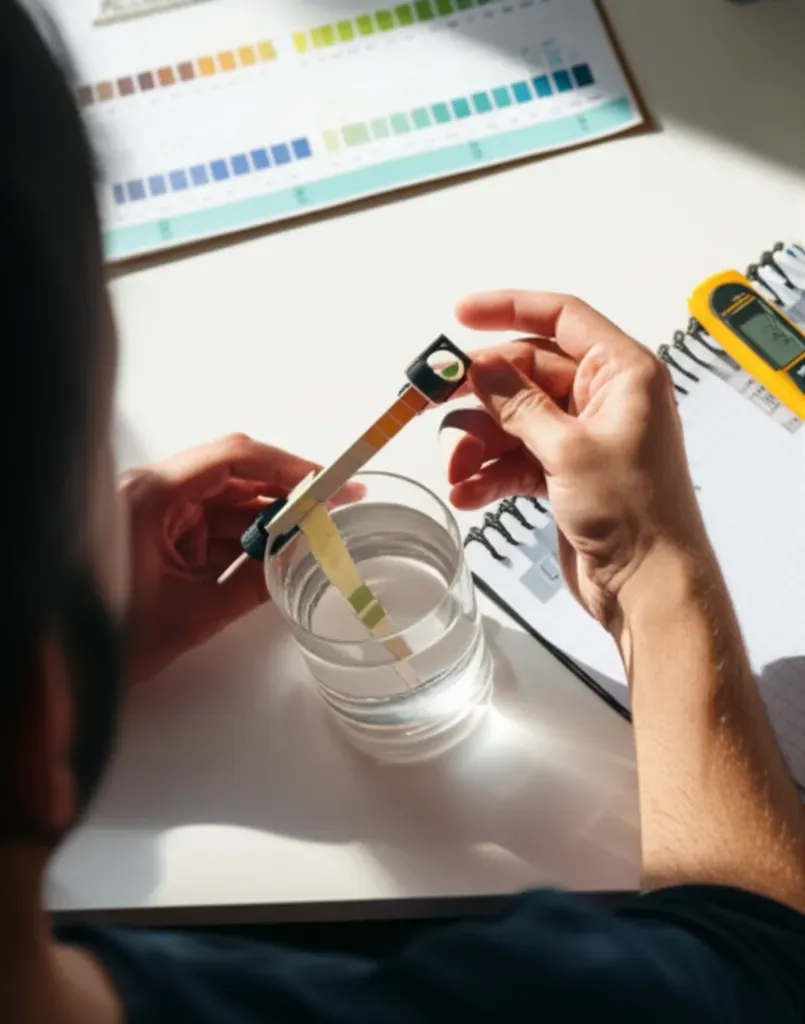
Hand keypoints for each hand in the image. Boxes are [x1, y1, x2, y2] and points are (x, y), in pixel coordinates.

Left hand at [120, 434, 358, 683]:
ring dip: (270, 518)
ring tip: (316, 530)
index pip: (232, 458)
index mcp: (151, 497)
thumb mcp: (193, 614)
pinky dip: (247, 539)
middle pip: (235, 476)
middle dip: (287, 491)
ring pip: (228, 503)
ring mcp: (156, 513)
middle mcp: (152, 493)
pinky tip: (279, 550)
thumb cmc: (110, 636)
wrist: (65, 667)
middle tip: (336, 502)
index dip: (286, 466)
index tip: (326, 482)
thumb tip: (302, 558)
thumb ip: (255, 584)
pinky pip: (214, 527)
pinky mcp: (160, 535)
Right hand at [444, 292, 707, 626]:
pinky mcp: (565, 473)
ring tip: (454, 472)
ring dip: (477, 444)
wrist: (649, 586)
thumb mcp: (569, 449)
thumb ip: (519, 404)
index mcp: (622, 373)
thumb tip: (481, 366)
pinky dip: (489, 473)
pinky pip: (515, 458)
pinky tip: (467, 492)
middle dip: (478, 397)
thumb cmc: (634, 512)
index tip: (461, 313)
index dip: (509, 308)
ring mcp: (581, 437)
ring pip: (512, 420)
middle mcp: (603, 398)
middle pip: (524, 374)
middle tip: (429, 401)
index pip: (562, 318)